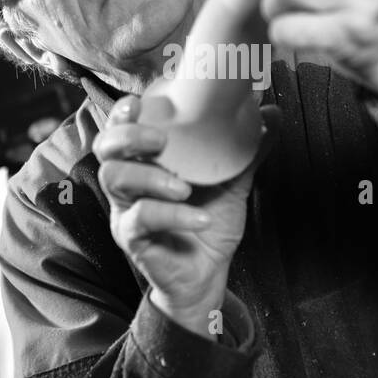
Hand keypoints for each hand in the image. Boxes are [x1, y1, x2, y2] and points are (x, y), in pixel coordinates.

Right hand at [94, 96, 278, 329]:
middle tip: (161, 140)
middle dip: (129, 136)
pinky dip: (174, 215)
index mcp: (148, 161)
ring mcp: (126, 209)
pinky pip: (142, 219)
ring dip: (150, 176)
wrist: (208, 275)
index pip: (121, 127)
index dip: (122, 113)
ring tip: (185, 187)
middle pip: (105, 148)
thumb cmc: (209, 224)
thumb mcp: (233, 183)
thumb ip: (248, 150)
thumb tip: (272, 112)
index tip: (139, 102)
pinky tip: (201, 218)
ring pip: (114, 178)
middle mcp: (129, 181)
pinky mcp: (132, 238)